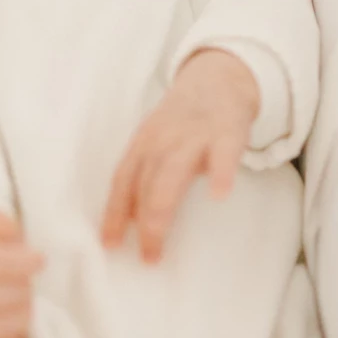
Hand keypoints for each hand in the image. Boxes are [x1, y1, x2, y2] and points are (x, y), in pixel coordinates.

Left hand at [102, 49, 259, 262]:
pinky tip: (220, 194)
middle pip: (146, 182)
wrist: (218, 80)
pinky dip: (221, 172)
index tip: (110, 244)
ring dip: (163, 209)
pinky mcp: (226, 132)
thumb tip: (130, 222)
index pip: (123, 180)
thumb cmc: (182, 124)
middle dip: (143, 221)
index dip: (114, 212)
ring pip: (173, 172)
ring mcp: (194, 135)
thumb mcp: (156, 143)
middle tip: (147, 256)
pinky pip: (224, 154)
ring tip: (159, 243)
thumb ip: (145, 177)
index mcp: (143, 144)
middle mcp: (163, 140)